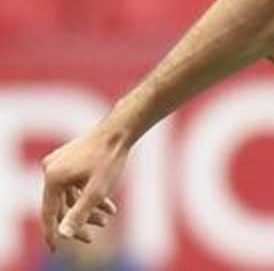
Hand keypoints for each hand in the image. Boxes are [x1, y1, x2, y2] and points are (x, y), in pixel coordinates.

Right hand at [41, 128, 125, 249]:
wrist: (120, 129)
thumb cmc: (110, 158)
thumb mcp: (97, 190)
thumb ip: (79, 213)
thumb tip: (63, 235)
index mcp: (52, 178)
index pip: (49, 213)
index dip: (53, 233)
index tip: (56, 249)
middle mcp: (50, 169)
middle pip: (61, 204)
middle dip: (79, 220)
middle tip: (93, 237)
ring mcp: (59, 163)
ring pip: (71, 194)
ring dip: (88, 208)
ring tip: (108, 219)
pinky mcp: (70, 158)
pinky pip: (76, 183)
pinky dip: (90, 194)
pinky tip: (109, 206)